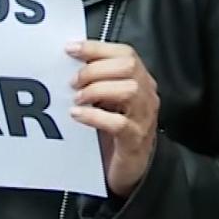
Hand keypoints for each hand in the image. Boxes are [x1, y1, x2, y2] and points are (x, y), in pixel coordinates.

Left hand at [68, 41, 159, 197]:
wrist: (130, 171)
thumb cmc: (115, 133)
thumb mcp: (108, 102)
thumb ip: (97, 81)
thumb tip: (70, 62)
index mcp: (140, 81)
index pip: (125, 53)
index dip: (97, 48)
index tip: (71, 49)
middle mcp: (147, 96)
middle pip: (128, 66)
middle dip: (95, 69)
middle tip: (73, 82)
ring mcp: (144, 118)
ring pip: (130, 90)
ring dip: (97, 89)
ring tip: (77, 99)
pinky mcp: (135, 141)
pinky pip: (119, 123)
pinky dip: (95, 116)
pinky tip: (78, 115)